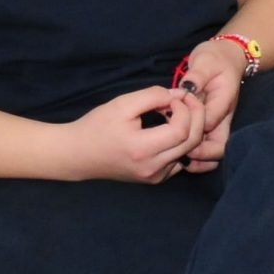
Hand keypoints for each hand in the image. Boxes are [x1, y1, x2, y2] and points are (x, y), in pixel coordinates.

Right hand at [65, 86, 206, 182]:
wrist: (77, 154)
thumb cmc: (96, 127)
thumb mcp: (122, 104)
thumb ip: (152, 96)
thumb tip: (178, 95)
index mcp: (142, 149)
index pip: (182, 130)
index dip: (185, 110)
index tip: (174, 98)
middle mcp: (153, 168)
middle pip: (192, 142)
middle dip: (196, 117)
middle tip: (186, 101)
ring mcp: (155, 176)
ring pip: (189, 151)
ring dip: (191, 129)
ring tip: (177, 113)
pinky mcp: (155, 179)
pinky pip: (180, 160)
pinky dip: (183, 143)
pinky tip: (172, 129)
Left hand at [177, 37, 247, 156]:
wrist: (226, 58)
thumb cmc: (215, 58)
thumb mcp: (206, 61)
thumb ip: (197, 75)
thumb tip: (186, 90)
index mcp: (223, 102)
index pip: (209, 123)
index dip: (191, 127)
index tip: (171, 123)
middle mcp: (223, 117)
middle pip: (218, 148)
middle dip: (199, 154)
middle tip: (176, 149)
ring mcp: (217, 124)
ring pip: (213, 153)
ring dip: (198, 159)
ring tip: (178, 156)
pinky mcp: (209, 127)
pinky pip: (206, 149)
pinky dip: (196, 156)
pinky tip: (178, 153)